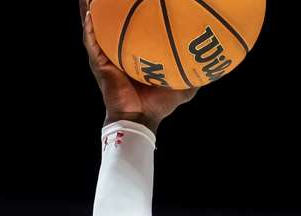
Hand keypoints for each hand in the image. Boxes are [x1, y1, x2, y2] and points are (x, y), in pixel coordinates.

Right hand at [81, 0, 194, 129]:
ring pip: (95, 27)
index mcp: (132, 53)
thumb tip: (211, 70)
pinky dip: (90, 27)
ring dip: (92, 10)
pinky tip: (91, 14)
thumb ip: (192, 77)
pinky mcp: (98, 63)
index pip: (129, 29)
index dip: (127, 14)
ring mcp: (104, 56)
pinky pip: (91, 41)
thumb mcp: (180, 88)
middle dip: (106, 7)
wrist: (140, 118)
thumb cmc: (157, 105)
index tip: (133, 0)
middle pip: (109, 22)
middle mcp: (116, 51)